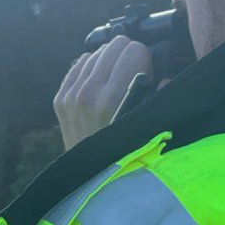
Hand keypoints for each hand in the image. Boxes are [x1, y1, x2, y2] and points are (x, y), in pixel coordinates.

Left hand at [53, 35, 152, 151]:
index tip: (147, 72)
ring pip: (96, 52)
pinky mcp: (61, 98)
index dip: (145, 59)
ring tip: (116, 80)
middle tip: (133, 73)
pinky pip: (80, 64)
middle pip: (114, 45)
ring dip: (109, 62)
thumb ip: (161, 97)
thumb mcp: (151, 127)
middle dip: (127, 56)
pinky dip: (91, 69)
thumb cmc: (126, 152)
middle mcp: (89, 92)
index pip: (134, 50)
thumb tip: (163, 75)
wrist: (91, 178)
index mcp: (112, 98)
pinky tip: (99, 83)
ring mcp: (71, 95)